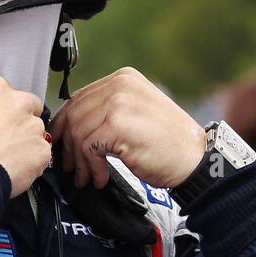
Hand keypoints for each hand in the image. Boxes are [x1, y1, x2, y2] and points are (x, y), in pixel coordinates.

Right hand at [0, 76, 49, 197]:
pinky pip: (41, 155)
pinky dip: (32, 162)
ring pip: (36, 133)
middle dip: (21, 121)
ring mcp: (34, 127)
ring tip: (8, 158)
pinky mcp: (42, 150)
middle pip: (29, 108)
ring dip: (27, 142)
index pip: (6, 95)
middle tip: (5, 139)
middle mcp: (19, 102)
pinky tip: (15, 170)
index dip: (0, 110)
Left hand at [50, 67, 205, 189]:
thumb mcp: (136, 113)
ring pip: (78, 133)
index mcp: (123, 78)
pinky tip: (100, 178)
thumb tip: (72, 126)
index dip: (65, 124)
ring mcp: (118, 103)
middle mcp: (119, 85)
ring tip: (86, 177)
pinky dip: (91, 168)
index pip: (79, 98)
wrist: (194, 158)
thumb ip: (108, 111)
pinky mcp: (117, 125)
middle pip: (74, 115)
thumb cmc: (167, 142)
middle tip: (70, 166)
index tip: (62, 144)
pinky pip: (88, 148)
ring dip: (79, 162)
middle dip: (67, 145)